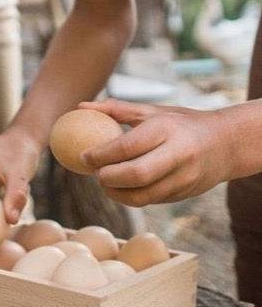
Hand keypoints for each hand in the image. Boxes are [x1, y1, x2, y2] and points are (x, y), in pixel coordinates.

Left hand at [80, 99, 232, 205]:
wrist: (226, 143)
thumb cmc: (180, 122)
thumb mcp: (151, 111)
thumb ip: (115, 109)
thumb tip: (80, 107)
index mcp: (166, 129)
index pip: (128, 146)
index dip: (101, 154)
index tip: (83, 155)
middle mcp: (178, 154)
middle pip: (136, 174)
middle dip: (108, 177)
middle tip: (93, 173)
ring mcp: (184, 177)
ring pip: (144, 195)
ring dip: (117, 193)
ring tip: (104, 182)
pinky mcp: (185, 193)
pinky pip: (152, 200)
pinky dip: (131, 197)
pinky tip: (120, 187)